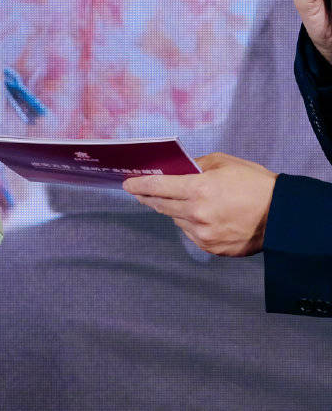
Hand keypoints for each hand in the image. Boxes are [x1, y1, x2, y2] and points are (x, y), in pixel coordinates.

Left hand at [122, 153, 275, 255]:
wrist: (284, 215)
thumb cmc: (255, 184)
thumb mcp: (224, 163)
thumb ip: (195, 166)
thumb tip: (175, 171)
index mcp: (198, 190)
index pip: (157, 187)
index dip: (139, 185)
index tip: (127, 184)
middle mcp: (196, 213)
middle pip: (161, 205)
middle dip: (149, 198)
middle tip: (141, 193)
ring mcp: (203, 233)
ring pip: (175, 220)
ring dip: (173, 211)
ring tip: (181, 202)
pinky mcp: (211, 247)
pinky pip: (190, 233)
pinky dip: (190, 224)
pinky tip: (202, 217)